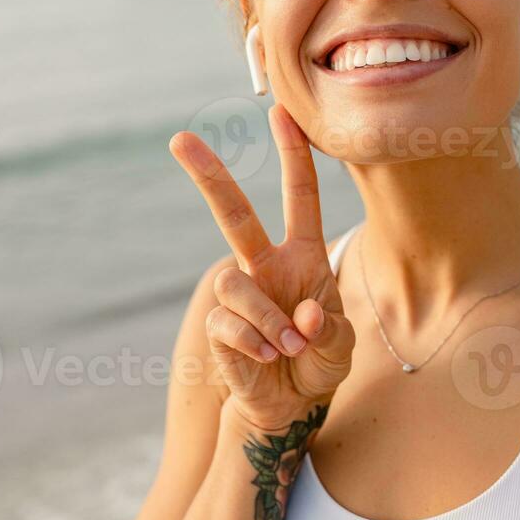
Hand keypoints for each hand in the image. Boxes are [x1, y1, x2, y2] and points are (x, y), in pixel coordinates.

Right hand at [170, 103, 355, 431]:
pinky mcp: (220, 327)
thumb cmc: (320, 362)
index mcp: (303, 256)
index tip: (282, 114)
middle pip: (233, 214)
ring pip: (235, 283)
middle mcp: (266, 266)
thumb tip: (305, 315)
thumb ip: (330, 328)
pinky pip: (229, 323)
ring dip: (267, 319)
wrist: (292, 405)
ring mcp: (241, 295)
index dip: (293, 156)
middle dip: (208, 176)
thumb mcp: (341, 344)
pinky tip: (268, 358)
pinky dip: (254, 342)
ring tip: (288, 348)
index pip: (300, 197)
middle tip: (179, 139)